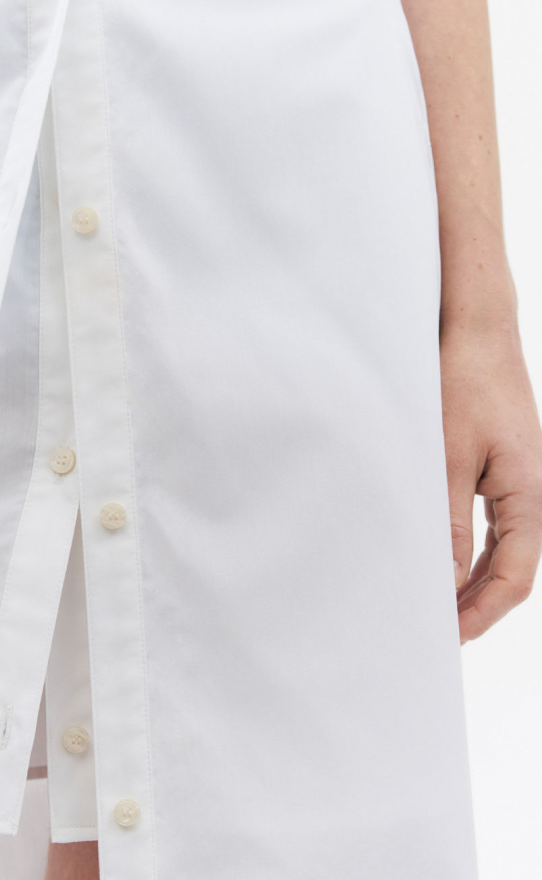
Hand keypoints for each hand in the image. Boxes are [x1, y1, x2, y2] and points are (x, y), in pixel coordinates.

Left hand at [440, 323, 541, 643]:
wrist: (475, 328)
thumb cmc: (464, 383)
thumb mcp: (448, 456)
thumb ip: (447, 520)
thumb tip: (444, 580)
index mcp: (529, 496)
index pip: (514, 576)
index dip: (481, 612)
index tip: (446, 637)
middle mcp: (531, 493)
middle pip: (511, 569)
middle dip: (476, 604)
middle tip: (434, 631)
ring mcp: (516, 480)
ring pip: (499, 548)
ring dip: (470, 578)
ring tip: (433, 603)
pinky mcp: (499, 466)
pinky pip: (488, 521)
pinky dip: (466, 546)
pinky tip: (439, 556)